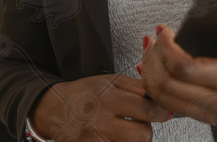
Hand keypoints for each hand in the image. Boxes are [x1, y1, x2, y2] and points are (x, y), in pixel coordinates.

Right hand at [30, 74, 172, 141]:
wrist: (54, 109)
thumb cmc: (83, 93)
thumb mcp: (109, 81)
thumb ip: (137, 87)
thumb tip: (160, 98)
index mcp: (108, 98)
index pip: (147, 110)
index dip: (161, 112)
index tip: (162, 111)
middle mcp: (101, 121)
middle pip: (143, 135)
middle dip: (146, 129)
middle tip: (140, 123)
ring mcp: (96, 140)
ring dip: (134, 139)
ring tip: (125, 130)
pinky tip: (115, 136)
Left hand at [139, 13, 216, 134]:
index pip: (187, 68)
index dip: (168, 48)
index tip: (165, 32)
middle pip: (167, 84)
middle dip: (153, 59)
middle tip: (154, 39)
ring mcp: (209, 111)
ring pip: (164, 97)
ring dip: (150, 73)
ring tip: (150, 52)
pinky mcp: (204, 116)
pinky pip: (170, 106)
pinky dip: (155, 88)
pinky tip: (154, 72)